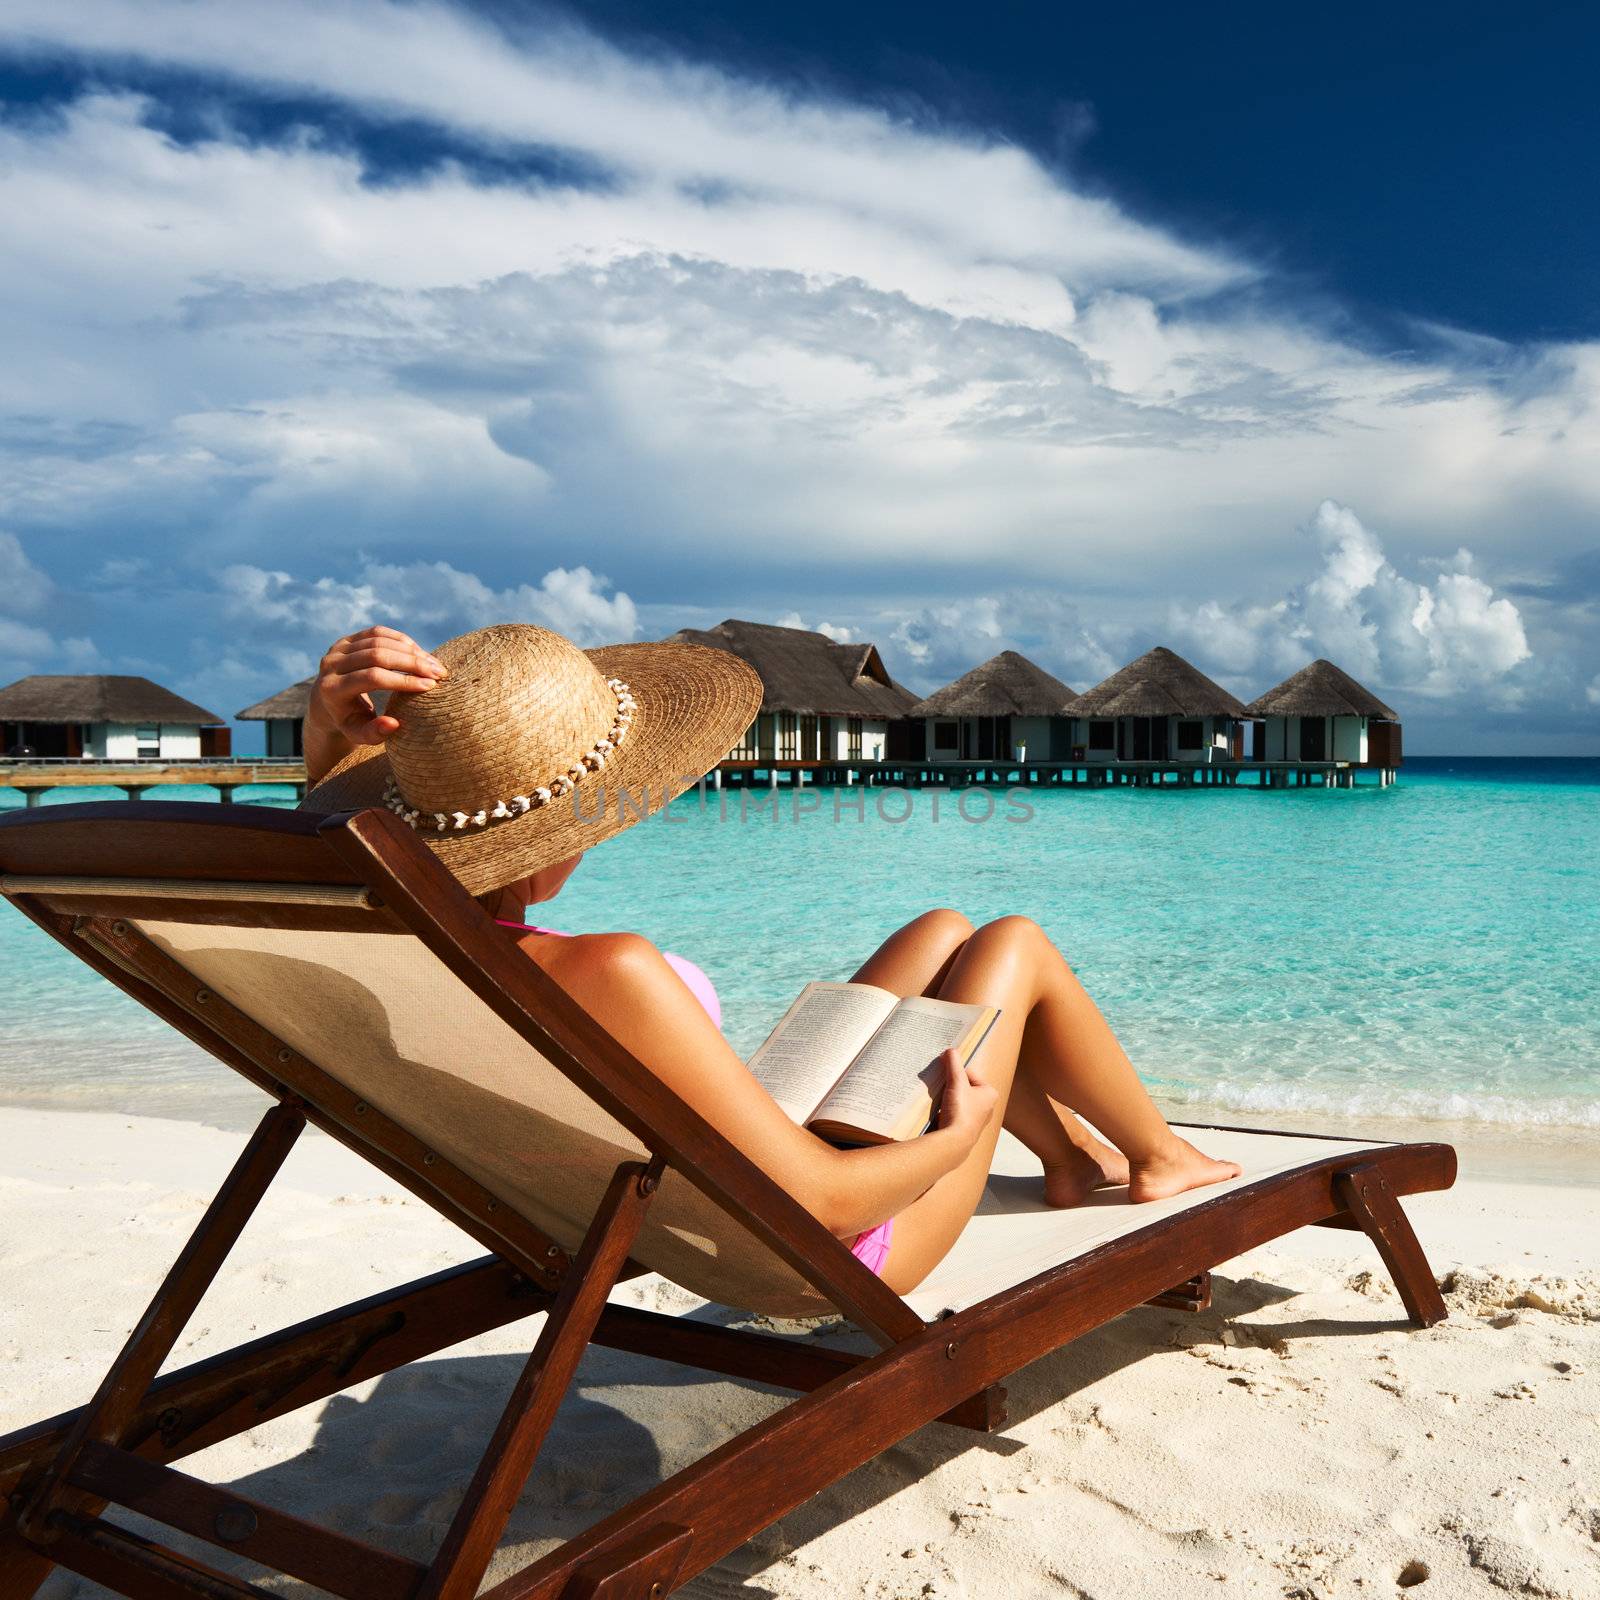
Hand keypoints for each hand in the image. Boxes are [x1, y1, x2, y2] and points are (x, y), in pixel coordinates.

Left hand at [309, 625, 446, 747]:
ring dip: (412, 650)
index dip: (403, 680)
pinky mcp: (347, 639)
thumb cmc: (351, 721)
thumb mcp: (359, 734)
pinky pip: (378, 633)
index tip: (430, 686)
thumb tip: (394, 723)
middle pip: (376, 655)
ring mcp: (338, 648)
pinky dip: (402, 641)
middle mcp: (330, 665)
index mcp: (332, 689)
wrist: (329, 702)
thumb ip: (375, 733)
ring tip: (434, 664)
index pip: (372, 678)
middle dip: (412, 663)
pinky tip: (420, 653)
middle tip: (439, 673)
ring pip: (379, 640)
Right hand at [936, 1048, 997, 1148]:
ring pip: (957, 1100)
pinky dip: (946, 1111)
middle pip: (963, 1087)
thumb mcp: (956, 1082)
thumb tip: (950, 1050)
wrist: (954, 1142)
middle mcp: (987, 1106)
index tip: (946, 1078)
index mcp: (990, 1093)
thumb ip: (953, 1064)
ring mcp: (976, 1119)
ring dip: (947, 1099)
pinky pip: (954, 1113)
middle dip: (951, 1086)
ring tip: (940, 1102)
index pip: (969, 1074)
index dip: (955, 1074)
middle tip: (942, 1089)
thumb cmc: (961, 1111)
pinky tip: (940, 1114)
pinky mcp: (965, 1128)